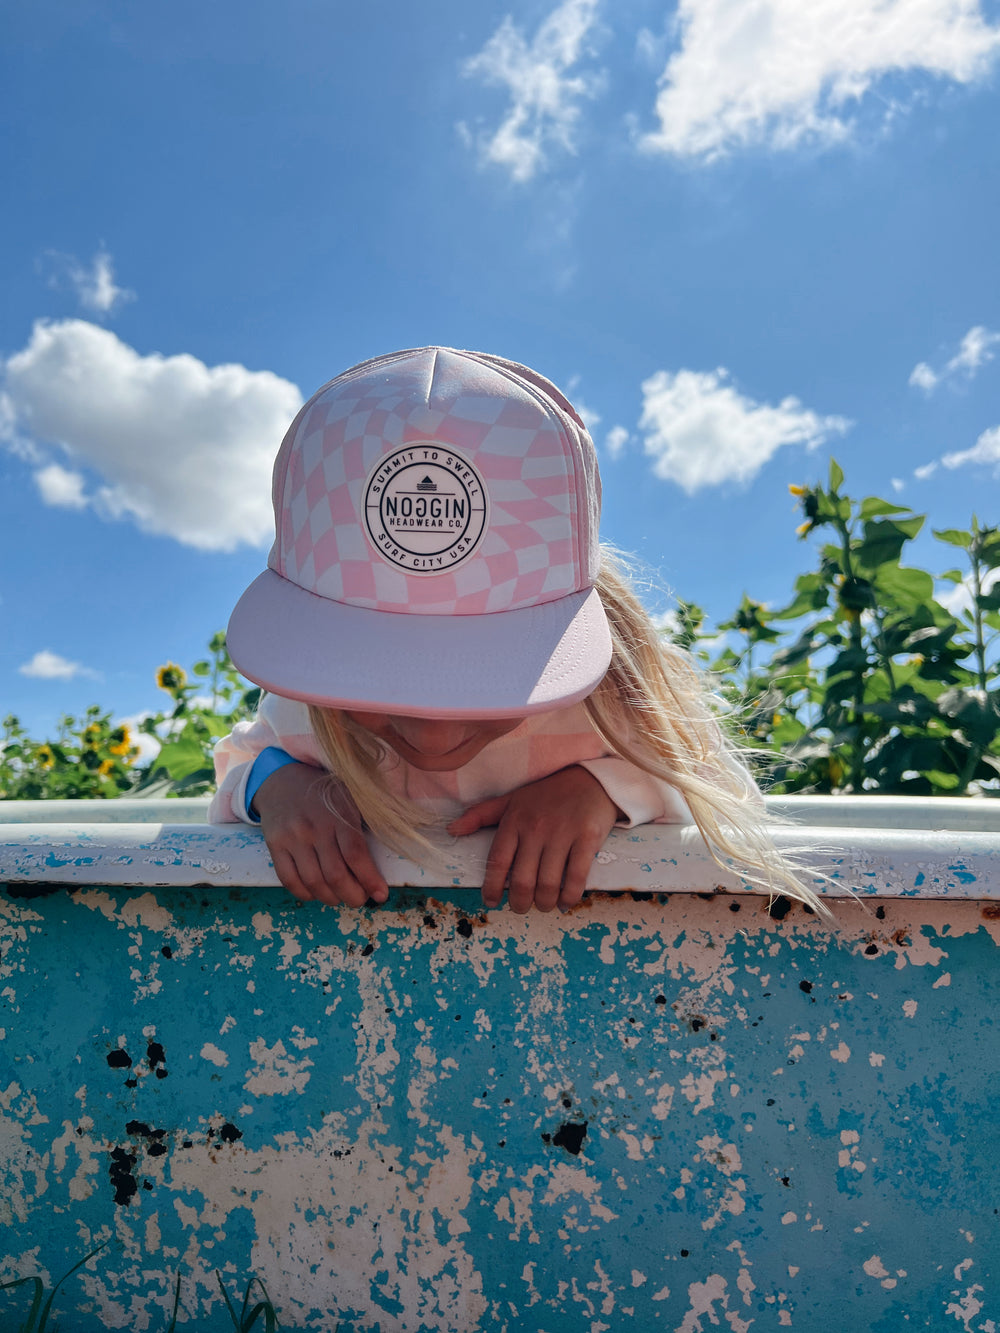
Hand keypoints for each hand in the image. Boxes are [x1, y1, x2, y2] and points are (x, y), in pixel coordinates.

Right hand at [252, 762, 387, 907]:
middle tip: (360, 899)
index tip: (380, 895)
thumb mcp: (351, 797)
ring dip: (330, 898)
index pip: (355, 854)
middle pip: (335, 875)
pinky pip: (289, 880)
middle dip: (352, 895)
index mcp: (339, 814)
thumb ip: (368, 822)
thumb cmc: (325, 794)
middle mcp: (314, 827)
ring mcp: (292, 837)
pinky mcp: (275, 845)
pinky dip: (305, 894)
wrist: (283, 779)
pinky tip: (316, 892)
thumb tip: (389, 855)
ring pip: (313, 882)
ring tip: (340, 897)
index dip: (369, 880)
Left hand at [447, 766, 618, 913]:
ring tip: (544, 905)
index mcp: (514, 820)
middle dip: (520, 903)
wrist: (591, 780)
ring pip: (548, 884)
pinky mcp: (587, 838)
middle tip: (521, 907)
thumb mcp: (512, 800)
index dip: (491, 887)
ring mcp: (562, 833)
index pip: (497, 861)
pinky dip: (569, 897)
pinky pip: (576, 877)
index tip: (491, 901)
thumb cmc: (548, 793)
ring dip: (544, 903)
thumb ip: (480, 815)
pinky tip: (565, 901)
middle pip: (522, 880)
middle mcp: (536, 827)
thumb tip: (451, 830)